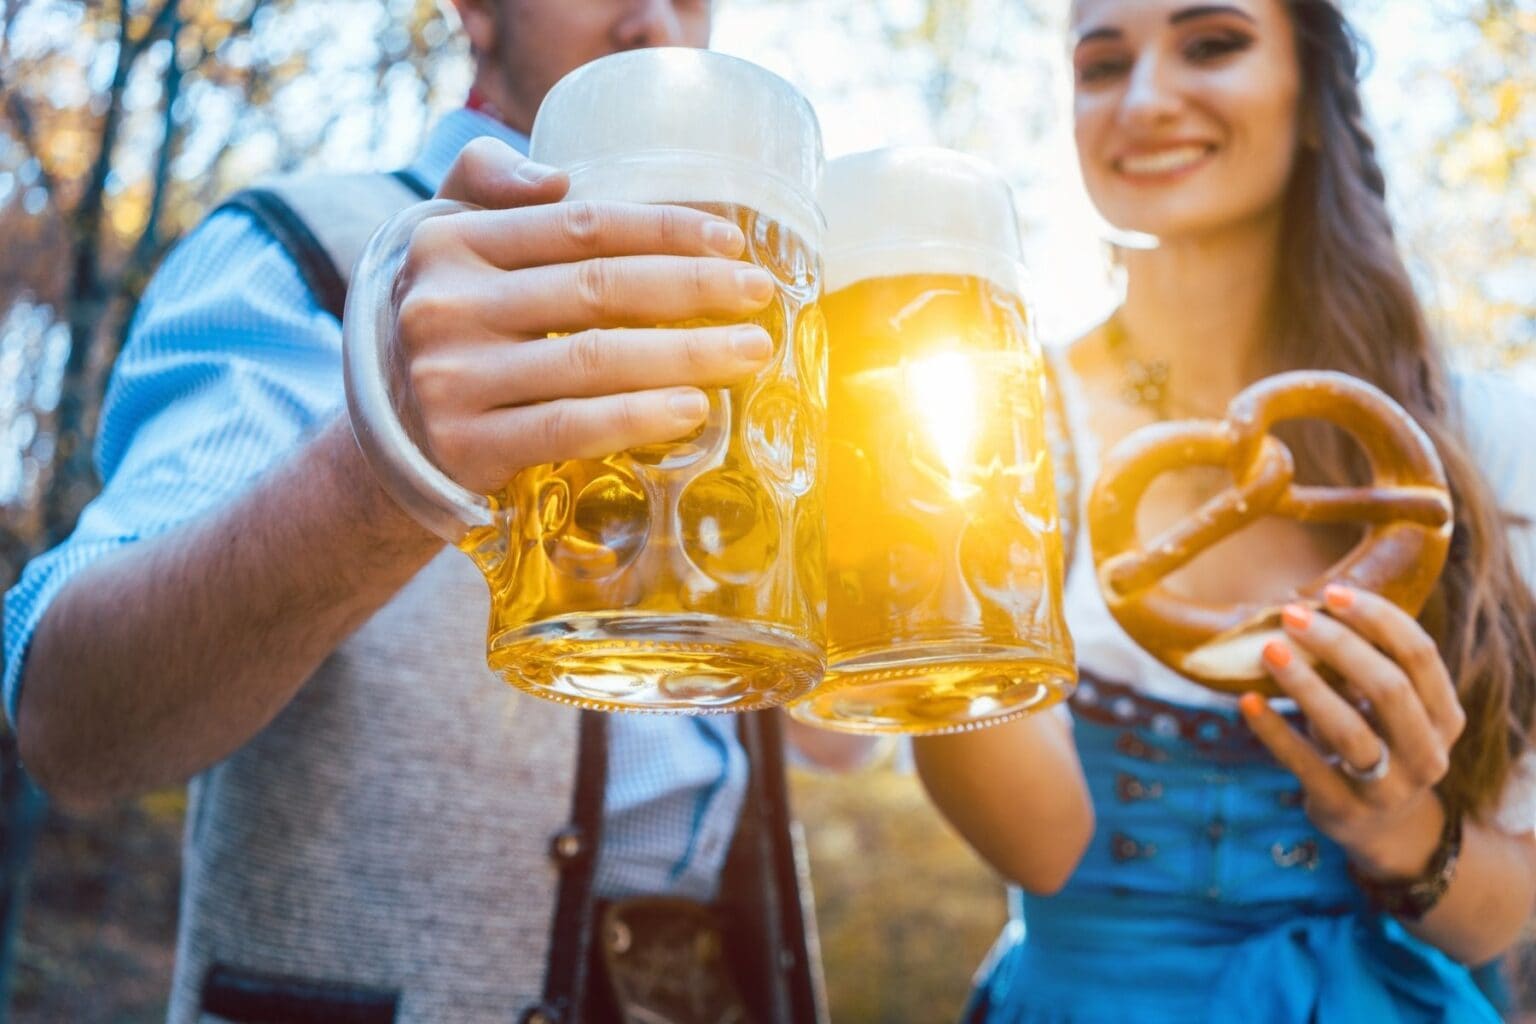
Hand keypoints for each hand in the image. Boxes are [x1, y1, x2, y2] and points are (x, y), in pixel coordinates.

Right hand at [395, 136, 777, 494]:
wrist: (389, 433)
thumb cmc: (447, 324)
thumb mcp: (444, 240)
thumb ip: (486, 182)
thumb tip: (556, 181)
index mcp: (448, 242)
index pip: (580, 227)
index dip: (665, 230)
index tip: (733, 241)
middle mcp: (444, 306)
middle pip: (598, 288)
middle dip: (694, 288)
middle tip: (760, 295)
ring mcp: (452, 380)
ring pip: (594, 360)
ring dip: (687, 354)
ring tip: (750, 352)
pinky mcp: (466, 447)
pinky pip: (570, 427)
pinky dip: (637, 417)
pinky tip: (694, 409)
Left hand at [1239, 584, 1466, 880]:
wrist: (1382, 828)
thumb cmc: (1378, 742)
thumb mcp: (1387, 709)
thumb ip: (1366, 666)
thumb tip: (1311, 607)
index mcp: (1444, 716)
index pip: (1420, 655)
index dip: (1379, 618)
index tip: (1332, 592)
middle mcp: (1427, 753)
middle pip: (1388, 687)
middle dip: (1339, 645)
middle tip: (1292, 616)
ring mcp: (1388, 787)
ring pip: (1350, 729)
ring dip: (1306, 685)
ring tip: (1269, 650)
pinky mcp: (1343, 808)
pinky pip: (1305, 764)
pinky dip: (1274, 731)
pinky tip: (1246, 702)